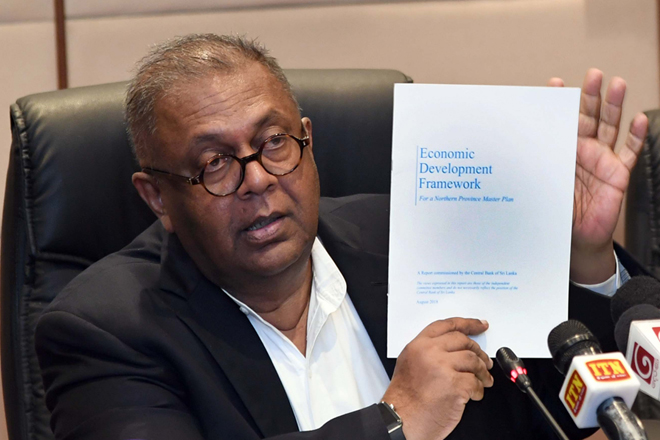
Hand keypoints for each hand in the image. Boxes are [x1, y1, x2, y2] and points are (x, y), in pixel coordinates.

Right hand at [382, 318, 492, 439]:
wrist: (402, 420)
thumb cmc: (406, 398)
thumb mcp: (410, 363)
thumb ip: (429, 351)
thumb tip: (456, 348)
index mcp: (419, 345)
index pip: (447, 325)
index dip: (468, 324)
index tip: (480, 325)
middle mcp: (430, 352)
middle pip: (463, 341)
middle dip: (478, 352)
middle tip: (485, 361)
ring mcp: (443, 368)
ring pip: (473, 360)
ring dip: (482, 371)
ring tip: (484, 380)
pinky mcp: (455, 385)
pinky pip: (475, 382)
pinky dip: (478, 389)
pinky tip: (474, 394)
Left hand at [549, 69, 648, 283]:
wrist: (576, 236)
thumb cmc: (556, 210)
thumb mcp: (542, 186)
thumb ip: (537, 169)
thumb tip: (514, 153)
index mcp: (561, 150)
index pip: (560, 121)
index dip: (560, 103)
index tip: (554, 84)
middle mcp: (583, 150)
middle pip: (589, 116)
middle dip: (591, 96)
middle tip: (592, 75)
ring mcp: (602, 159)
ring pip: (610, 127)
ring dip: (614, 106)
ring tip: (617, 84)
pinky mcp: (618, 173)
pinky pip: (629, 152)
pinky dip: (636, 136)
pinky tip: (640, 119)